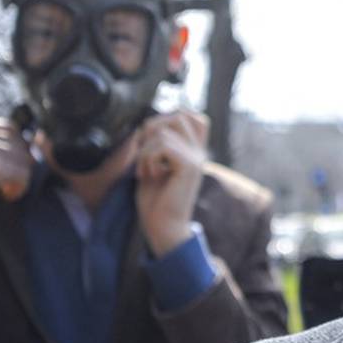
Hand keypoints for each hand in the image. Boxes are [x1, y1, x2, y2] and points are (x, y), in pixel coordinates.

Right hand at [0, 115, 33, 230]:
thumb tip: (26, 140)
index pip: (9, 128)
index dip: (16, 148)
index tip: (12, 165)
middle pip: (19, 143)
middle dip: (20, 163)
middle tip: (11, 181)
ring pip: (23, 159)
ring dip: (20, 176)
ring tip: (6, 190)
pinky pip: (23, 174)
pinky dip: (20, 187)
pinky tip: (8, 195)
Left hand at [134, 111, 208, 257]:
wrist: (163, 227)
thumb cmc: (156, 201)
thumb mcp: (154, 166)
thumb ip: (157, 144)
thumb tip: (149, 124)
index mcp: (193, 153)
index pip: (194, 117)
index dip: (169, 118)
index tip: (151, 139)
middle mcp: (198, 153)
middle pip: (180, 115)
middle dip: (154, 127)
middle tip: (143, 151)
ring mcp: (196, 159)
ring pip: (165, 132)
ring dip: (145, 150)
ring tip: (144, 170)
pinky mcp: (189, 167)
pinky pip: (163, 146)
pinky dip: (148, 159)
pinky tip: (149, 175)